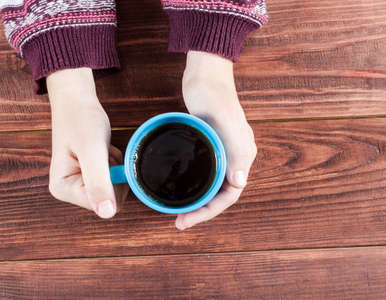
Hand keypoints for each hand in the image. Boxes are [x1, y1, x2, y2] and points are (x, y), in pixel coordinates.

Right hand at [46, 68, 128, 217]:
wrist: (77, 102)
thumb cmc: (81, 120)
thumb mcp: (93, 150)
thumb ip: (98, 182)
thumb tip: (106, 213)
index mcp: (62, 189)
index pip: (103, 204)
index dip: (112, 182)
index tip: (103, 158)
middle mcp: (68, 191)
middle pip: (110, 200)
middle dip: (114, 174)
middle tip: (103, 153)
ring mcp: (79, 185)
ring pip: (115, 189)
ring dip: (116, 168)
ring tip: (102, 151)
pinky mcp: (89, 178)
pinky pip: (115, 180)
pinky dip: (116, 164)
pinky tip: (104, 151)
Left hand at [176, 51, 256, 229]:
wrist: (205, 75)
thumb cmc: (215, 97)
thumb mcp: (225, 124)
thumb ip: (236, 151)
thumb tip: (240, 181)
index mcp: (242, 156)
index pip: (229, 194)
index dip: (209, 211)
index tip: (187, 220)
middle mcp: (234, 157)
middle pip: (219, 193)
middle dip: (201, 211)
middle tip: (179, 221)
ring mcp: (222, 150)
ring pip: (212, 185)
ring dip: (198, 200)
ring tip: (180, 211)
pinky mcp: (209, 144)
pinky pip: (204, 172)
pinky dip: (194, 184)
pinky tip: (181, 187)